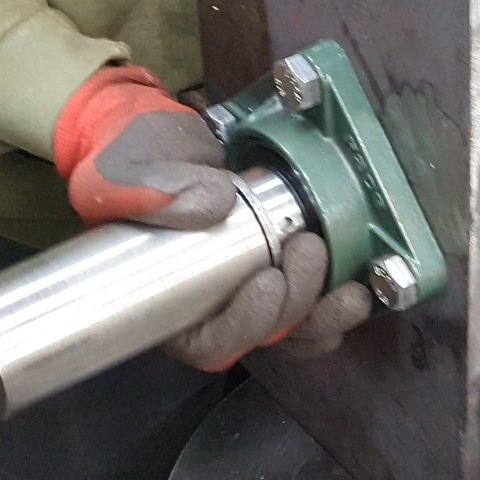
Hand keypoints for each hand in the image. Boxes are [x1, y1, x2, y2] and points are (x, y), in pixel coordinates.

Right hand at [52, 66, 372, 370]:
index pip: (210, 343)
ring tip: (348, 286)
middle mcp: (211, 308)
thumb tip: (211, 203)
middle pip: (264, 336)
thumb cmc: (126, 163)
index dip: (245, 326)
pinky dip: (338, 295)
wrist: (149, 137)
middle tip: (306, 249)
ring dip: (328, 313)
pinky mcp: (279, 265)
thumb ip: (150, 190)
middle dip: (296, 303)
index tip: (267, 280)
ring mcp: (248, 289)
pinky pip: (315, 298)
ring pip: (296, 328)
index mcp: (166, 306)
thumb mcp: (121, 173)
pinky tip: (357, 276)